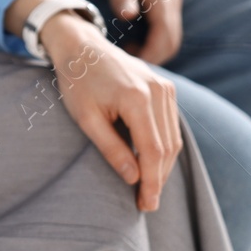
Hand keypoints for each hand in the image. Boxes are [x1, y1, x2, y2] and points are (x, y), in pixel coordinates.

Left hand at [42, 14, 182, 211]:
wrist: (82, 46)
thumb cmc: (77, 81)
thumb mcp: (86, 117)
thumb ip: (110, 148)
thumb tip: (133, 178)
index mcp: (137, 98)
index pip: (153, 151)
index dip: (152, 181)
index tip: (146, 204)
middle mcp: (158, 91)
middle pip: (167, 147)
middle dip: (158, 178)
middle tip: (147, 204)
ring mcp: (165, 87)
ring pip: (173, 137)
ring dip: (163, 166)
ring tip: (150, 189)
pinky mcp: (165, 87)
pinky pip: (170, 124)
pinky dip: (164, 147)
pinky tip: (152, 165)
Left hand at [89, 0, 183, 64]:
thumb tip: (128, 16)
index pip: (165, 36)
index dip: (151, 56)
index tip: (131, 67)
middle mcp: (171, 0)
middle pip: (172, 42)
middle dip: (153, 58)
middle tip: (127, 66)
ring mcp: (169, 2)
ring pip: (170, 37)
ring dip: (153, 51)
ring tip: (126, 56)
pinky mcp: (163, 3)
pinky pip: (164, 29)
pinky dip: (152, 42)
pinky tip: (131, 44)